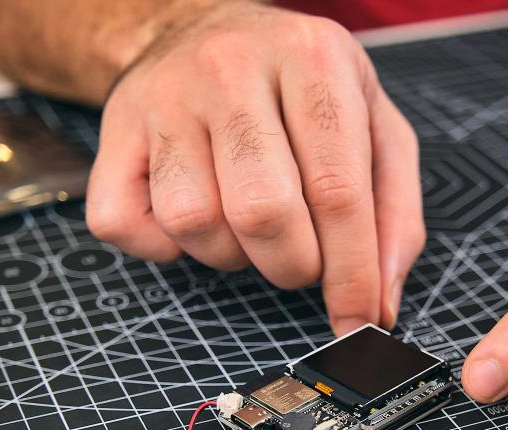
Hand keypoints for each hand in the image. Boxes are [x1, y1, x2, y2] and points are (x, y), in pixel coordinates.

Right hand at [85, 2, 424, 334]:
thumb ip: (394, 211)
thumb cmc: (296, 89)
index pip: (336, 189)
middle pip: (262, 210)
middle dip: (292, 265)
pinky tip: (192, 218)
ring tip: (243, 223)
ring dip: (228, 254)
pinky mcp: (114, 128)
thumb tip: (379, 303)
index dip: (352, 274)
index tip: (358, 321)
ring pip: (194, 222)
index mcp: (312, 58)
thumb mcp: (372, 123)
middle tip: (300, 257)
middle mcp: (231, 68)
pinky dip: (161, 248)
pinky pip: (123, 224)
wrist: (197, 28)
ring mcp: (163, 96)